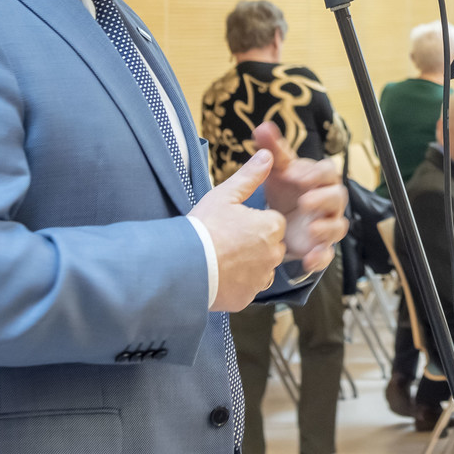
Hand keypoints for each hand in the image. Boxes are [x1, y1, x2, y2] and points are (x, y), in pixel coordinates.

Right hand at [190, 152, 287, 311]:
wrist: (181, 265)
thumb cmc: (203, 227)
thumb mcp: (224, 195)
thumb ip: (250, 176)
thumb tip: (268, 155)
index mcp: (270, 227)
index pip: (273, 222)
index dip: (253, 221)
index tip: (233, 223)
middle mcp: (272, 254)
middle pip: (271, 245)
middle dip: (255, 243)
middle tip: (226, 240)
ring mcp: (260, 278)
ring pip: (262, 268)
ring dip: (249, 264)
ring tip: (222, 257)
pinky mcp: (247, 297)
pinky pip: (248, 287)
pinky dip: (238, 283)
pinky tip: (219, 274)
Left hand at [252, 122, 348, 273]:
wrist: (280, 218)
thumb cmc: (284, 187)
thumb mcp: (277, 169)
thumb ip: (272, 149)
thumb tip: (263, 126)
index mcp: (318, 179)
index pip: (326, 171)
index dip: (313, 172)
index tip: (293, 174)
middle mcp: (327, 201)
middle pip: (338, 196)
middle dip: (324, 198)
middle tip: (305, 201)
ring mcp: (325, 224)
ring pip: (338, 226)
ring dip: (327, 228)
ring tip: (312, 229)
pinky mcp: (319, 247)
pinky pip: (327, 254)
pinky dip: (320, 257)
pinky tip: (308, 259)